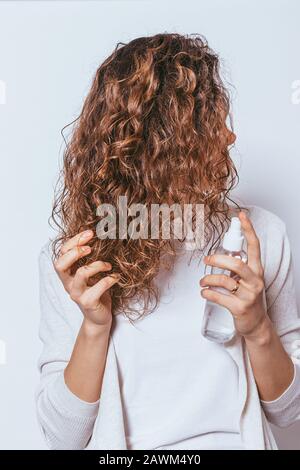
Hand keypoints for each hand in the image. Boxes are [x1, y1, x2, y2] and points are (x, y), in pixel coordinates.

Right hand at [54, 230, 118, 330]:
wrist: (98, 317)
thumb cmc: (95, 291)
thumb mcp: (90, 273)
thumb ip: (89, 260)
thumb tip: (100, 235)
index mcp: (67, 274)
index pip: (62, 254)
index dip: (73, 242)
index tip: (89, 233)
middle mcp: (68, 284)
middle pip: (60, 264)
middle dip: (75, 252)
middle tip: (90, 247)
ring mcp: (77, 294)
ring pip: (81, 274)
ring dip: (97, 265)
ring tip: (108, 266)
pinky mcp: (88, 303)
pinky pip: (98, 288)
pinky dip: (109, 279)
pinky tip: (116, 277)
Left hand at [200, 211, 270, 340]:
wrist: (256, 324)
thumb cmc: (248, 298)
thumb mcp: (247, 281)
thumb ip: (237, 268)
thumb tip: (217, 255)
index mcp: (257, 271)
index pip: (255, 246)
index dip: (248, 230)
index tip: (241, 216)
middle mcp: (255, 281)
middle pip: (236, 263)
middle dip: (218, 260)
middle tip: (206, 260)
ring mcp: (249, 295)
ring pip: (224, 281)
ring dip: (208, 280)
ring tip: (202, 282)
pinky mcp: (240, 308)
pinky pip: (219, 297)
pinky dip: (207, 294)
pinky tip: (204, 293)